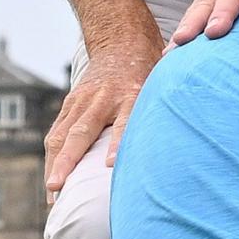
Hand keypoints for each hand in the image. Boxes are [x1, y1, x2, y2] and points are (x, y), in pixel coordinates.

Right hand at [42, 32, 161, 191]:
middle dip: (68, 161)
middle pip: (81, 132)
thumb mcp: (162, 87)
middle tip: (57, 188)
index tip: (111, 165)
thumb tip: (185, 148)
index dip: (118, 144)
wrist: (121, 42)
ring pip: (61, 135)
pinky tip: (52, 182)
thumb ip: (166, 112)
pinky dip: (53, 157)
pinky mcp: (71, 103)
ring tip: (52, 195)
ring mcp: (82, 100)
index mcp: (131, 94)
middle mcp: (102, 99)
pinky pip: (57, 131)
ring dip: (55, 165)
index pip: (124, 122)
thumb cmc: (149, 72)